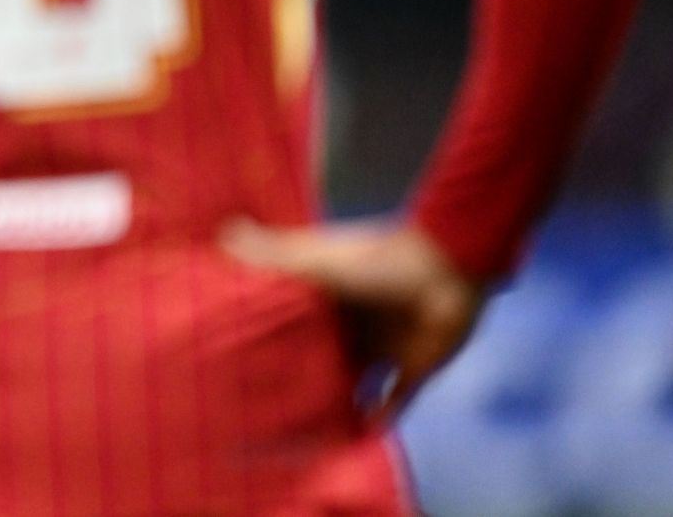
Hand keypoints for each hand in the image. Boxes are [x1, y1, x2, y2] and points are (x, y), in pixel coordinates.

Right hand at [221, 217, 483, 415]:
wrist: (448, 270)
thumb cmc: (378, 262)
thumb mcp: (322, 257)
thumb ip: (278, 253)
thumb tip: (224, 234)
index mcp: (332, 294)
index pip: (299, 319)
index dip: (277, 336)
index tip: (247, 355)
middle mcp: (356, 322)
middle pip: (325, 354)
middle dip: (305, 374)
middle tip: (272, 402)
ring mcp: (386, 347)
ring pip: (355, 382)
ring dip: (338, 401)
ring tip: (308, 429)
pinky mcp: (414, 368)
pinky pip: (395, 402)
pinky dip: (379, 419)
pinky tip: (357, 437)